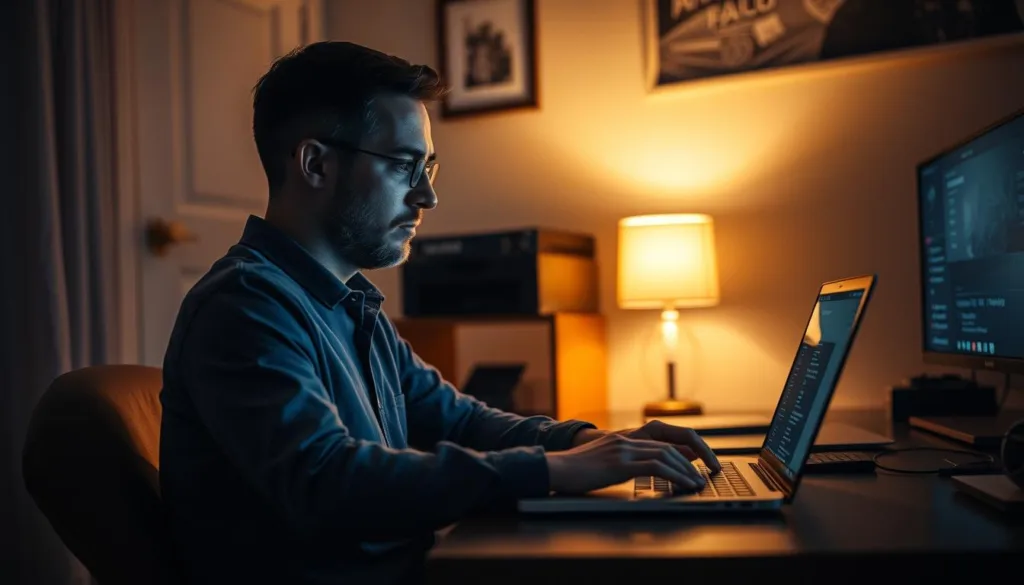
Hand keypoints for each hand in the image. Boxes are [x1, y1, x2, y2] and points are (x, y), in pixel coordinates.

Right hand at [572, 420, 720, 473]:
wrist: (554, 469)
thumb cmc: (576, 471)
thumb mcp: (605, 461)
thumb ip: (627, 460)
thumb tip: (652, 467)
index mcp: (624, 437)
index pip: (664, 434)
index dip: (685, 445)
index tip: (701, 458)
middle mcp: (627, 438)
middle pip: (671, 441)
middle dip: (696, 455)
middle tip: (710, 468)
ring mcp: (623, 448)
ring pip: (667, 454)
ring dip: (688, 468)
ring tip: (699, 481)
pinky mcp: (620, 463)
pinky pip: (656, 466)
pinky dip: (676, 475)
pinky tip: (685, 484)